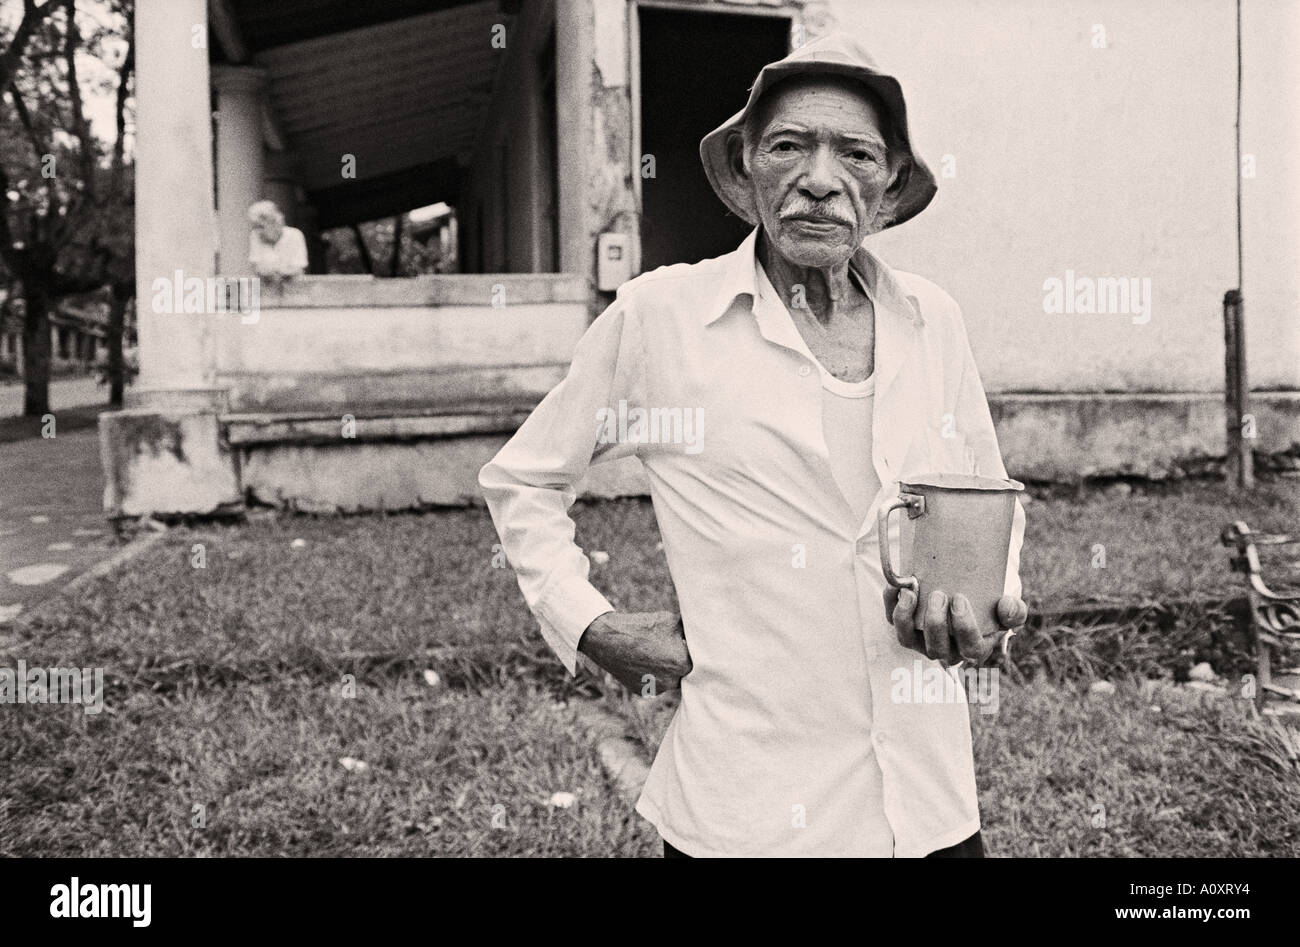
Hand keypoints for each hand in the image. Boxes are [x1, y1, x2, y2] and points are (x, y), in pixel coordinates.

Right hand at [578, 610, 691, 695]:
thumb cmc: (642, 627)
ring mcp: (657, 688)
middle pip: (687, 673)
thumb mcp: (671, 621)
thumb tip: (703, 632)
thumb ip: (690, 631)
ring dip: (669, 670)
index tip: (691, 645)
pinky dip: (655, 675)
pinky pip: (656, 684)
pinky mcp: (644, 692)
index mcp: (682, 663)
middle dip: (683, 662)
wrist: (608, 639)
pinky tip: (645, 661)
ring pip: (672, 680)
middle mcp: (672, 681)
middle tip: (673, 648)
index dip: (696, 652)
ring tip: (656, 653)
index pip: (701, 661)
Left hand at [883, 588, 1027, 664]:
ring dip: (905, 618)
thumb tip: (1006, 606)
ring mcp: (922, 641)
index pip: (971, 649)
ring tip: (911, 593)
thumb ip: (1014, 610)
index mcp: (975, 648)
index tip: (960, 598)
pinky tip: (895, 586)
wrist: (969, 590)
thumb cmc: (990, 604)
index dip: (964, 627)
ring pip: (907, 640)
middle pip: (937, 649)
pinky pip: (893, 620)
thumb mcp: (1007, 607)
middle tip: (938, 595)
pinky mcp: (905, 626)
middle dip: (935, 623)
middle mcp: (946, 650)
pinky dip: (890, 603)